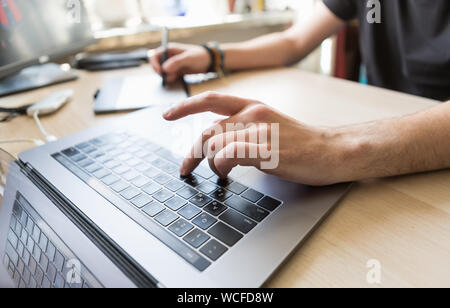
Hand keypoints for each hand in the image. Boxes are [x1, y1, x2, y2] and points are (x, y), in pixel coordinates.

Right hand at [151, 43, 210, 83]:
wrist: (208, 61)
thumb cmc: (199, 56)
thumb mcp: (189, 58)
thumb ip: (177, 62)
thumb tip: (164, 68)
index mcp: (169, 50)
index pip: (154, 56)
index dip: (154, 64)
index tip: (161, 72)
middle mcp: (168, 56)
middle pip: (156, 65)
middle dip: (160, 72)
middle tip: (169, 76)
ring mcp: (171, 64)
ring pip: (162, 72)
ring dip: (166, 76)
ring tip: (175, 76)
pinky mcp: (175, 71)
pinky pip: (168, 76)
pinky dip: (170, 79)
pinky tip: (177, 77)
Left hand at [163, 92, 349, 185]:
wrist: (331, 150)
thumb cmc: (300, 142)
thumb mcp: (268, 125)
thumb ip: (243, 128)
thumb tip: (216, 143)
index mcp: (252, 106)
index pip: (212, 99)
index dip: (186, 106)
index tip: (168, 114)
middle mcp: (253, 114)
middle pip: (207, 131)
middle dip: (191, 153)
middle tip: (185, 168)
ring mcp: (259, 131)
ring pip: (214, 145)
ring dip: (211, 164)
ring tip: (221, 173)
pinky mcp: (266, 150)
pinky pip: (228, 154)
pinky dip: (221, 166)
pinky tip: (228, 173)